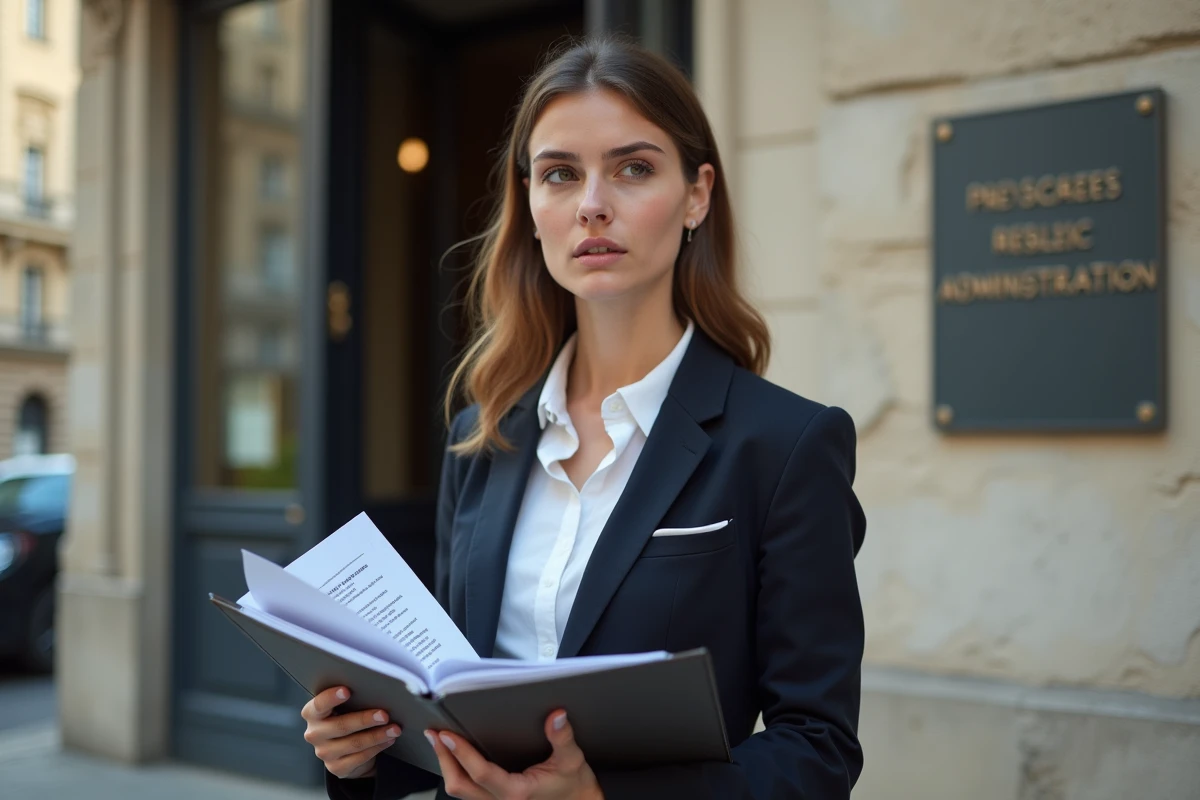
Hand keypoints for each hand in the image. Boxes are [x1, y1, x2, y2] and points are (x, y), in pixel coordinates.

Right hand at [301, 685, 400, 778]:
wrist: (344, 748)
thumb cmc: (346, 716)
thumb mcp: (343, 706)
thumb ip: (351, 698)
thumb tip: (375, 689)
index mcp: (312, 713)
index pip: (318, 705)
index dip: (331, 697)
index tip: (347, 690)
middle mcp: (314, 734)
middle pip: (341, 726)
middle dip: (365, 720)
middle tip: (384, 715)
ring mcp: (324, 753)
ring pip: (354, 743)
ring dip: (377, 735)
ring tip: (394, 729)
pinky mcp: (337, 767)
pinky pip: (360, 757)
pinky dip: (378, 747)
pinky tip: (389, 740)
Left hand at [427, 710, 602, 799]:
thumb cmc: (574, 787)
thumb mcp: (572, 760)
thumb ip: (562, 738)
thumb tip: (556, 716)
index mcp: (517, 792)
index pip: (480, 772)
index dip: (461, 753)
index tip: (448, 735)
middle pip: (459, 785)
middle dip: (444, 759)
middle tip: (435, 734)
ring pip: (460, 790)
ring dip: (447, 766)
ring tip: (440, 742)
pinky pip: (468, 791)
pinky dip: (458, 772)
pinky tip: (456, 756)